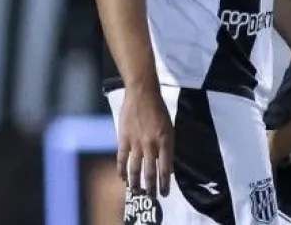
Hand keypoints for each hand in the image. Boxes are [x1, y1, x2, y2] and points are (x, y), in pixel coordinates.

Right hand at [116, 82, 174, 196]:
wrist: (143, 93)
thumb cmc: (158, 109)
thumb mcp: (169, 128)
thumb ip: (168, 147)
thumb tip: (167, 166)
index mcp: (165, 141)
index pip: (165, 168)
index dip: (165, 184)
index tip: (165, 194)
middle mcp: (151, 144)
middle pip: (150, 172)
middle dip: (151, 188)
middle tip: (151, 197)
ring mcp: (136, 141)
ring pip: (135, 168)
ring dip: (136, 183)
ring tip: (136, 192)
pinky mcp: (124, 137)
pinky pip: (122, 158)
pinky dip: (122, 169)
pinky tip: (122, 177)